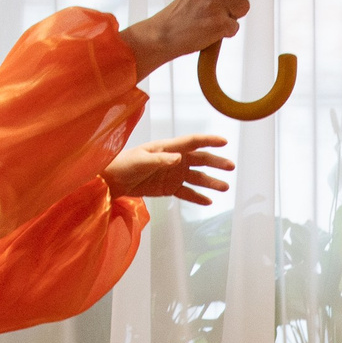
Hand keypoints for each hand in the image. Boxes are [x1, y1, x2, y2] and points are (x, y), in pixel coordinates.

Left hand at [102, 134, 231, 205]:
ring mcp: (173, 174)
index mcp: (168, 148)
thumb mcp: (140, 160)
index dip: (208, 141)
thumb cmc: (123, 164)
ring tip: (225, 188)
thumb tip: (179, 158)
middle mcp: (174, 160)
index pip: (192, 142)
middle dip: (216, 162)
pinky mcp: (169, 188)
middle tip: (231, 167)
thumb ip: (160, 160)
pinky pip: (187, 193)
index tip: (224, 142)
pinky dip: (197, 197)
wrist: (111, 181)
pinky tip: (209, 202)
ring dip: (211, 182)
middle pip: (200, 160)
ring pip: (197, 178)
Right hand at [119, 0, 265, 76]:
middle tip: (221, 5)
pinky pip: (236, 25)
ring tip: (214, 17)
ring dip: (234, 15)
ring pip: (244, 7)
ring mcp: (213, 4)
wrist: (166, 33)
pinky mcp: (217, 24)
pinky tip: (212, 29)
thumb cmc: (187, 9)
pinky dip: (228, 30)